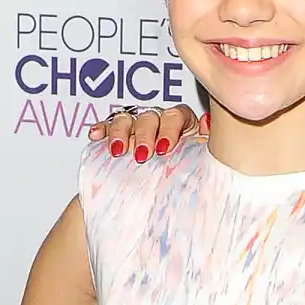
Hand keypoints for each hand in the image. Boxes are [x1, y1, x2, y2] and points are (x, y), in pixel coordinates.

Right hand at [87, 105, 207, 162]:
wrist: (163, 189)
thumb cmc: (184, 169)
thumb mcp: (200, 157)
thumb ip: (206, 141)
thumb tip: (208, 123)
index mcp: (181, 122)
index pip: (176, 116)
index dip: (169, 130)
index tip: (164, 149)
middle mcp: (158, 120)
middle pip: (150, 117)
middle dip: (145, 135)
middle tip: (142, 155)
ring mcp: (136, 126)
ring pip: (126, 118)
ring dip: (121, 133)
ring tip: (118, 151)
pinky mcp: (116, 135)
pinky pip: (106, 126)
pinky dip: (101, 129)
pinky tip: (96, 136)